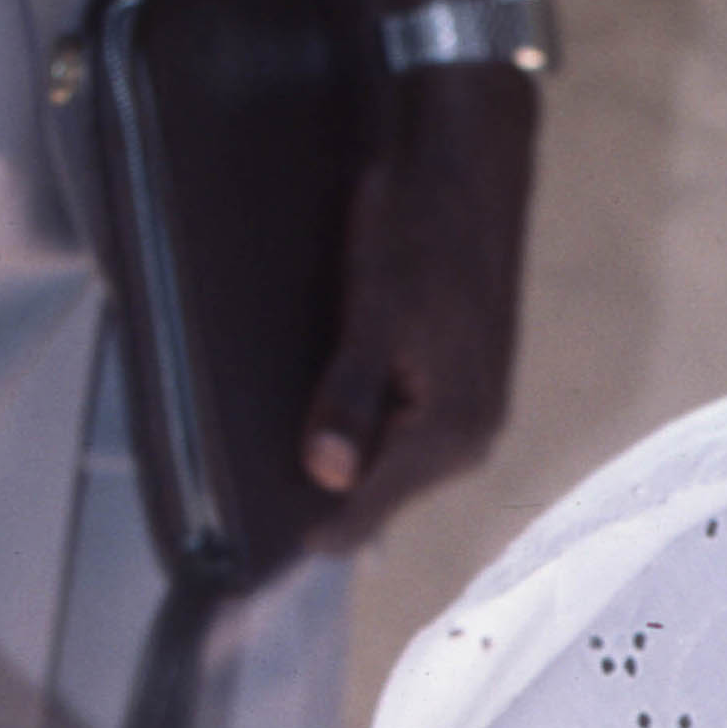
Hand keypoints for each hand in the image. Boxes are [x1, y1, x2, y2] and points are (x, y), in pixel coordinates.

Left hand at [300, 68, 536, 544]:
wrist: (473, 174)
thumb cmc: (422, 233)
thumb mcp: (373, 312)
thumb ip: (348, 398)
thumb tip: (323, 474)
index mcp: (451, 433)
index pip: (368, 513)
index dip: (313, 530)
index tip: (261, 552)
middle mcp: (471, 438)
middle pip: (379, 494)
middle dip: (324, 485)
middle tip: (252, 473)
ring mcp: (474, 417)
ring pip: (391, 462)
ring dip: (345, 449)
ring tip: (292, 420)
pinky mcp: (468, 391)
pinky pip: (406, 433)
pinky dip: (367, 423)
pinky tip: (335, 390)